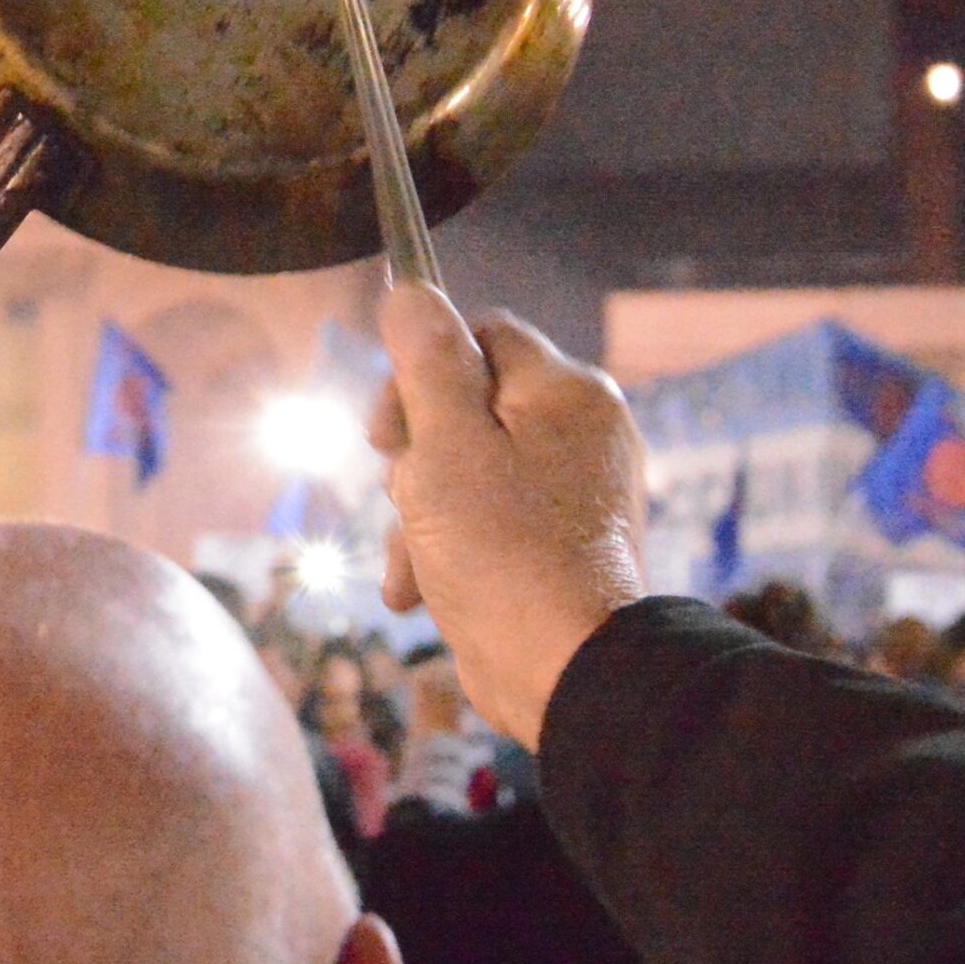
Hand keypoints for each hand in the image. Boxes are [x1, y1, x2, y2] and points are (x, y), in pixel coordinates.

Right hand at [371, 285, 646, 748]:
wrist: (564, 673)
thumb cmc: (503, 554)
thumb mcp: (445, 447)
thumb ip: (425, 364)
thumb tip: (411, 290)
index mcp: (566, 393)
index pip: (477, 335)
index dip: (418, 375)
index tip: (385, 431)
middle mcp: (580, 433)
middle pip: (463, 407)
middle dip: (415, 461)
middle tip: (412, 499)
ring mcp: (571, 492)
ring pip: (463, 471)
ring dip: (420, 517)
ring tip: (418, 563)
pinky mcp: (556, 545)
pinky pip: (484, 522)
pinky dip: (447, 552)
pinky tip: (421, 593)